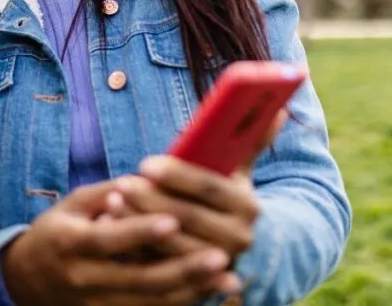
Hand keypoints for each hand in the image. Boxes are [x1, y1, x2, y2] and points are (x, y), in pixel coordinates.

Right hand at [0, 180, 231, 305]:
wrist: (27, 281)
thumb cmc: (57, 232)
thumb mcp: (72, 205)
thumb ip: (108, 193)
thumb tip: (145, 181)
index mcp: (70, 242)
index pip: (109, 239)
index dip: (140, 232)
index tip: (173, 221)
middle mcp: (83, 278)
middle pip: (138, 279)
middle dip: (183, 269)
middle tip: (221, 255)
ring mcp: (97, 304)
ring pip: (151, 303)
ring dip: (192, 291)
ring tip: (227, 278)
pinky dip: (182, 303)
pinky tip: (209, 293)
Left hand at [115, 111, 286, 258]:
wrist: (242, 250)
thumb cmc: (226, 198)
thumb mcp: (237, 173)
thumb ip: (251, 140)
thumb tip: (280, 107)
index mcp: (247, 205)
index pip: (210, 187)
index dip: (177, 175)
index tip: (146, 163)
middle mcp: (238, 238)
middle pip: (188, 217)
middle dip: (151, 198)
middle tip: (122, 183)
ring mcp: (215, 264)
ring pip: (171, 243)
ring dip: (138, 222)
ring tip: (112, 202)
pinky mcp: (193, 284)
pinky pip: (160, 266)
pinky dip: (135, 247)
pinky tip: (114, 228)